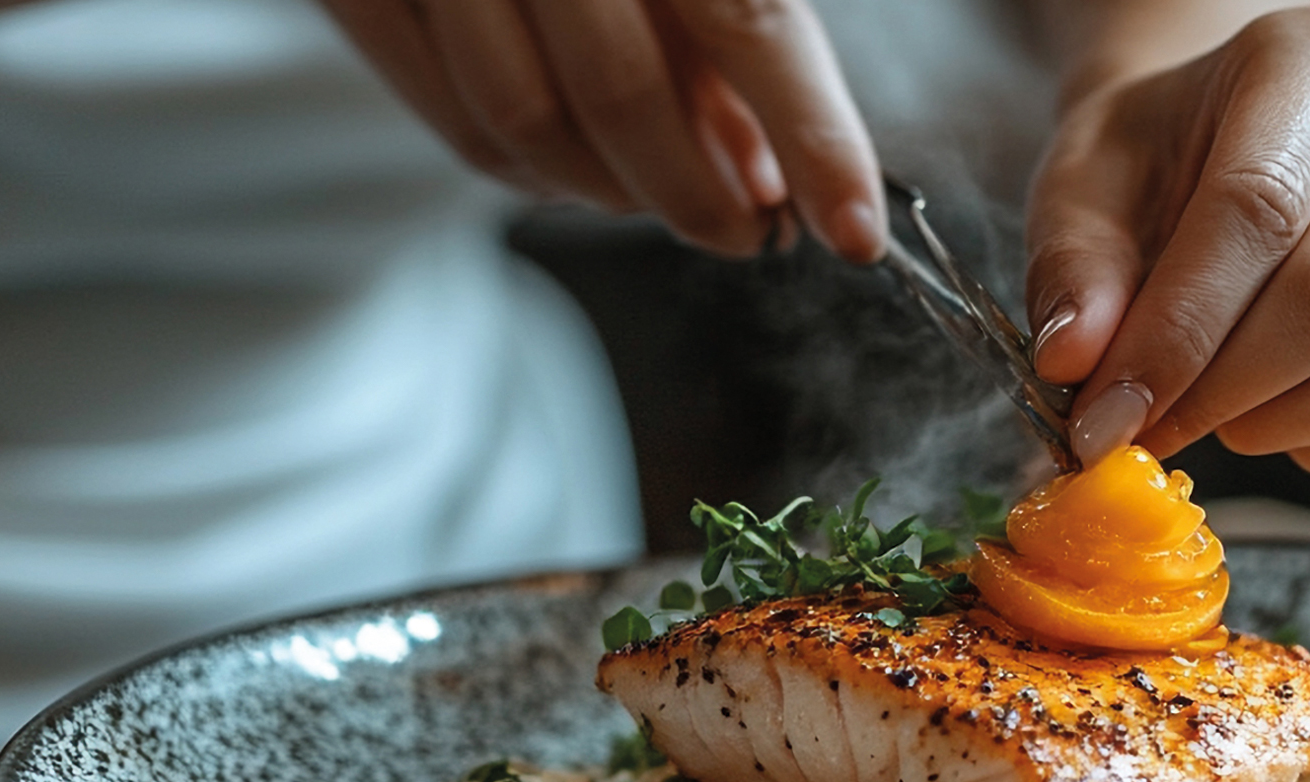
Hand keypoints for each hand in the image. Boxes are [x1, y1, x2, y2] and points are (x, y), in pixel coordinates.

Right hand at [319, 0, 884, 261]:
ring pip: (527, 126)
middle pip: (622, 94)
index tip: (853, 231)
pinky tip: (582, 173)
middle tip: (749, 230)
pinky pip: (456, 127)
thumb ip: (737, 20)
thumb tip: (764, 167)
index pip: (750, 20)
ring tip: (664, 190)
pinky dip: (532, 177)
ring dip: (613, 193)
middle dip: (697, 196)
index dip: (813, 139)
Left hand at [1027, 4, 1309, 478]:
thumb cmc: (1161, 162)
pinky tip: (1285, 428)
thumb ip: (1074, 269)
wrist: (1235, 149)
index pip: (1257, 209)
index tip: (1109, 416)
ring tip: (1220, 417)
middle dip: (1228, 390)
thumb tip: (1075, 357)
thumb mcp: (1085, 187)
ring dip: (1288, 425)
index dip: (1176, 333)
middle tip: (1156, 427)